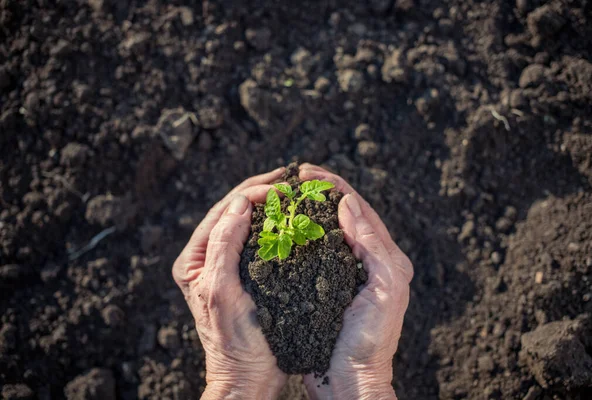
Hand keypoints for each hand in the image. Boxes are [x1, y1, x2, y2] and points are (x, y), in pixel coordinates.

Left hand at [172, 167, 287, 398]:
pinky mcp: (248, 277)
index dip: (250, 193)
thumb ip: (224, 245)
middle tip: (288, 179)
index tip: (279, 186)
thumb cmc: (233, 340)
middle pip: (234, 214)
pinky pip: (261, 243)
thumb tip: (239, 203)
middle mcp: (208, 259)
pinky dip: (277, 227)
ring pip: (249, 225)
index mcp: (194, 259)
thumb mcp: (221, 290)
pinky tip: (294, 220)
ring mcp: (229, 267)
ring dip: (269, 207)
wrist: (248, 377)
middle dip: (260, 193)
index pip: (221, 212)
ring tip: (293, 192)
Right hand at [299, 164, 413, 399]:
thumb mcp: (384, 288)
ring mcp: (345, 275)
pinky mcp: (326, 288)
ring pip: (326, 232)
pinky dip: (299, 237)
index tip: (308, 173)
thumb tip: (349, 203)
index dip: (335, 186)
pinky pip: (313, 254)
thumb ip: (373, 244)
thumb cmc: (370, 341)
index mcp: (387, 259)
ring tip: (285, 197)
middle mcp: (368, 262)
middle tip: (294, 178)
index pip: (360, 210)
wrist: (351, 383)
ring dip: (307, 211)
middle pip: (343, 216)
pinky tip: (282, 231)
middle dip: (320, 192)